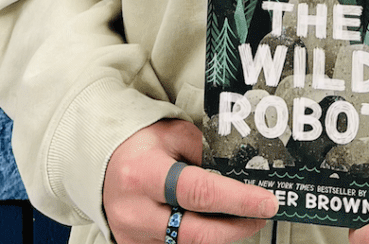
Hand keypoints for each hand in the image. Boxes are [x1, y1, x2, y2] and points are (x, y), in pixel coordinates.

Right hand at [103, 119, 276, 243]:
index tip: (266, 202)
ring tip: (242, 217)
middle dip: (237, 227)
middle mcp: (136, 212)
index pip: (199, 193)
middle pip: (196, 233)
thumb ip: (204, 152)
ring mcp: (133, 237)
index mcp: (144, 174)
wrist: (102, 164)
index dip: (237, 200)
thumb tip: (240, 173)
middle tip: (261, 215)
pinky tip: (216, 224)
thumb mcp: (174, 135)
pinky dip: (200, 238)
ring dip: (221, 234)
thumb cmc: (140, 144)